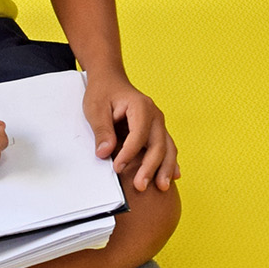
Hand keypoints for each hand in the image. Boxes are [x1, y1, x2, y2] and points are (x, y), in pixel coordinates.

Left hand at [83, 70, 179, 191]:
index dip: (128, 154)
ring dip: (165, 168)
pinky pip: (167, 148)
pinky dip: (170, 162)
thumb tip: (105, 153)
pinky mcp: (157, 131)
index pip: (138, 135)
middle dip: (150, 167)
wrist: (110, 80)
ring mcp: (158, 123)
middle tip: (140, 186)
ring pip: (167, 148)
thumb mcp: (95, 109)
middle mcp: (154, 115)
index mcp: (140, 107)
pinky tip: (173, 176)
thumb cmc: (103, 92)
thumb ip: (102, 131)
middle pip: (158, 144)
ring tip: (161, 187)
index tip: (117, 168)